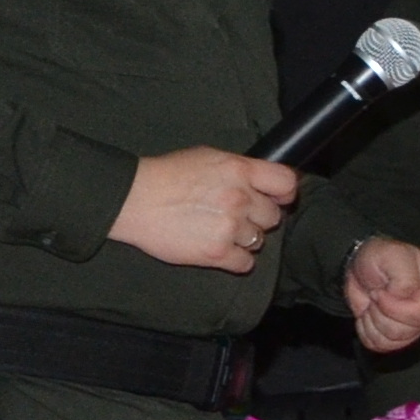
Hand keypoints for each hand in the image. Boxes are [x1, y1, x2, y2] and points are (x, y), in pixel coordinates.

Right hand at [111, 146, 296, 273]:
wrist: (133, 199)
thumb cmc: (166, 175)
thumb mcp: (207, 157)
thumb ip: (239, 169)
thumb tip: (261, 181)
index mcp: (239, 170)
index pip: (286, 183)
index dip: (284, 194)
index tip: (278, 199)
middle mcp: (240, 198)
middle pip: (272, 216)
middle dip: (257, 217)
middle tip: (234, 215)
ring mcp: (230, 227)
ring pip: (258, 240)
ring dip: (244, 238)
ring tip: (219, 230)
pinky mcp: (217, 252)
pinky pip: (245, 263)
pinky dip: (236, 260)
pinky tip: (220, 249)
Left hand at [344, 238, 419, 351]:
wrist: (360, 267)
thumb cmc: (379, 258)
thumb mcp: (392, 255)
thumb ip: (405, 277)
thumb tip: (405, 298)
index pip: (418, 313)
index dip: (394, 306)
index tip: (381, 290)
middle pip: (408, 330)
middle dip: (382, 313)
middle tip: (376, 295)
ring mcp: (417, 327)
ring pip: (394, 339)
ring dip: (374, 321)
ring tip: (374, 303)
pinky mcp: (400, 337)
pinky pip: (383, 345)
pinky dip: (368, 331)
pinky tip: (370, 314)